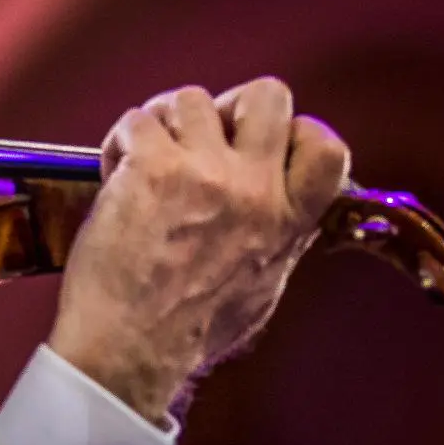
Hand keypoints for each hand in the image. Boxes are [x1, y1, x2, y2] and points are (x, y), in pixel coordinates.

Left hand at [48, 78, 351, 424]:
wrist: (130, 349)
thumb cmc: (187, 331)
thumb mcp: (261, 288)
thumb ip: (279, 239)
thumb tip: (284, 217)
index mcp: (288, 221)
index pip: (328, 147)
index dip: (295, 131)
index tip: (260, 146)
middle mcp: (255, 190)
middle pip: (267, 95)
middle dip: (230, 105)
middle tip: (199, 137)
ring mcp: (205, 174)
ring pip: (193, 98)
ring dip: (165, 122)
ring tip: (146, 159)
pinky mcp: (154, 168)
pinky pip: (139, 119)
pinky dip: (123, 141)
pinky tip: (115, 174)